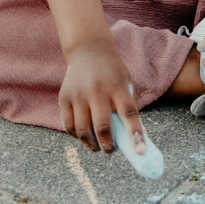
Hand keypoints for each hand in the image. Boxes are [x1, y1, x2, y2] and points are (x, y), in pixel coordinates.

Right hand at [58, 40, 144, 154]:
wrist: (88, 51)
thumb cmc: (113, 74)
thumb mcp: (127, 85)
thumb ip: (130, 110)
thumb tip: (136, 139)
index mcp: (117, 87)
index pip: (128, 113)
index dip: (135, 134)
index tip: (140, 152)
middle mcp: (97, 90)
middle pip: (102, 126)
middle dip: (108, 145)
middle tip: (111, 150)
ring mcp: (78, 94)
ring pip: (82, 130)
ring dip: (91, 144)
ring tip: (98, 146)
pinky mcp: (64, 98)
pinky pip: (69, 126)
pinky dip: (77, 136)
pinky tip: (85, 135)